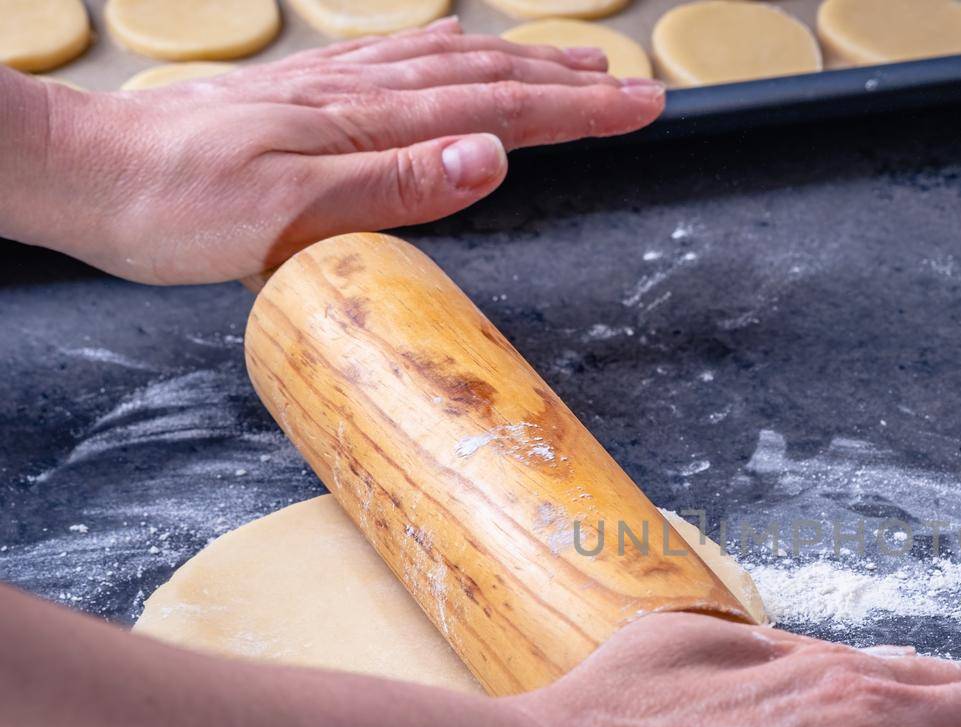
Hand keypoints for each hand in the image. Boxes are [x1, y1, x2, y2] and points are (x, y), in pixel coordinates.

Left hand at [5, 18, 663, 282]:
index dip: (578, 110)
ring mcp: (330, 92)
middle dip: (569, 83)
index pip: (497, 114)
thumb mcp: (290, 217)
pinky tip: (457, 47)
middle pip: (486, 80)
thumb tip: (491, 157)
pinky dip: (446, 52)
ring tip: (574, 61)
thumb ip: (394, 185)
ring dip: (520, 62)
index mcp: (366, 129)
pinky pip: (395, 61)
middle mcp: (356, 99)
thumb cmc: (177, 207)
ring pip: (447, 64)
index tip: (642, 106)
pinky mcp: (302, 98)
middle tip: (636, 87)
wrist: (89, 175)